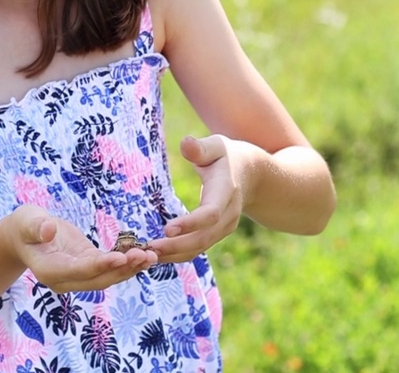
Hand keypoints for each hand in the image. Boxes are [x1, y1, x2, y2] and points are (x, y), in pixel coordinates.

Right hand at [6, 205, 156, 293]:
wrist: (25, 235)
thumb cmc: (25, 226)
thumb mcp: (27, 222)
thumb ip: (37, 227)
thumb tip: (48, 230)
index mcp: (50, 271)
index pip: (79, 271)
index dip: (101, 265)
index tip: (121, 257)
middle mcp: (66, 279)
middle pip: (98, 279)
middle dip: (123, 269)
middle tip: (145, 255)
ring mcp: (78, 275)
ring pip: (107, 276)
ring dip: (130, 268)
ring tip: (152, 256)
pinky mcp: (87, 266)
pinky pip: (109, 267)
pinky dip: (127, 262)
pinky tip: (145, 255)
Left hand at [147, 135, 249, 262]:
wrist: (251, 175)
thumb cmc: (226, 156)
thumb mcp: (216, 146)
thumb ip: (201, 148)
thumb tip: (186, 143)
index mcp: (226, 191)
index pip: (210, 213)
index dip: (190, 223)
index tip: (167, 229)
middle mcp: (228, 214)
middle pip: (203, 238)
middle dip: (176, 246)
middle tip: (149, 249)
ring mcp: (224, 228)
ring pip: (199, 248)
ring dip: (173, 255)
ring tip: (146, 256)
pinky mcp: (217, 234)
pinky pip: (197, 249)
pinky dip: (177, 254)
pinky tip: (156, 255)